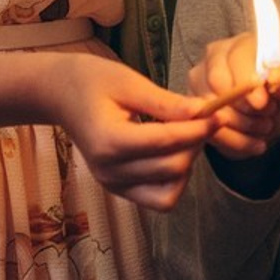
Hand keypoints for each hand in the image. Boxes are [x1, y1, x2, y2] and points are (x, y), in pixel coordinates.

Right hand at [51, 52, 215, 210]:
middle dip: (195, 144)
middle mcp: (109, 171)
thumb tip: (203, 111)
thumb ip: (166, 103)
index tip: (218, 114)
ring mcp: (112, 185)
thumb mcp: (130, 82)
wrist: (61, 94)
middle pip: (172, 169)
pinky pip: (157, 198)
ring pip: (169, 191)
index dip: (198, 129)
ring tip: (186, 135)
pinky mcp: (118, 189)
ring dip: (186, 165)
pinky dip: (173, 179)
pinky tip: (173, 151)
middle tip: (203, 119)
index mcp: (109, 142)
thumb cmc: (93, 81)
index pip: (166, 143)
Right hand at [189, 31, 279, 159]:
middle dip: (244, 108)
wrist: (268, 122)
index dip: (248, 81)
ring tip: (264, 128)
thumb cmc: (278, 100)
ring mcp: (199, 81)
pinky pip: (207, 128)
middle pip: (217, 81)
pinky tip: (254, 143)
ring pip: (211, 107)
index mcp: (243, 45)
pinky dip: (234, 140)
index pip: (237, 59)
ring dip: (241, 126)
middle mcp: (215, 57)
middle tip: (267, 118)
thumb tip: (279, 82)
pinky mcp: (192, 106)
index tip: (261, 103)